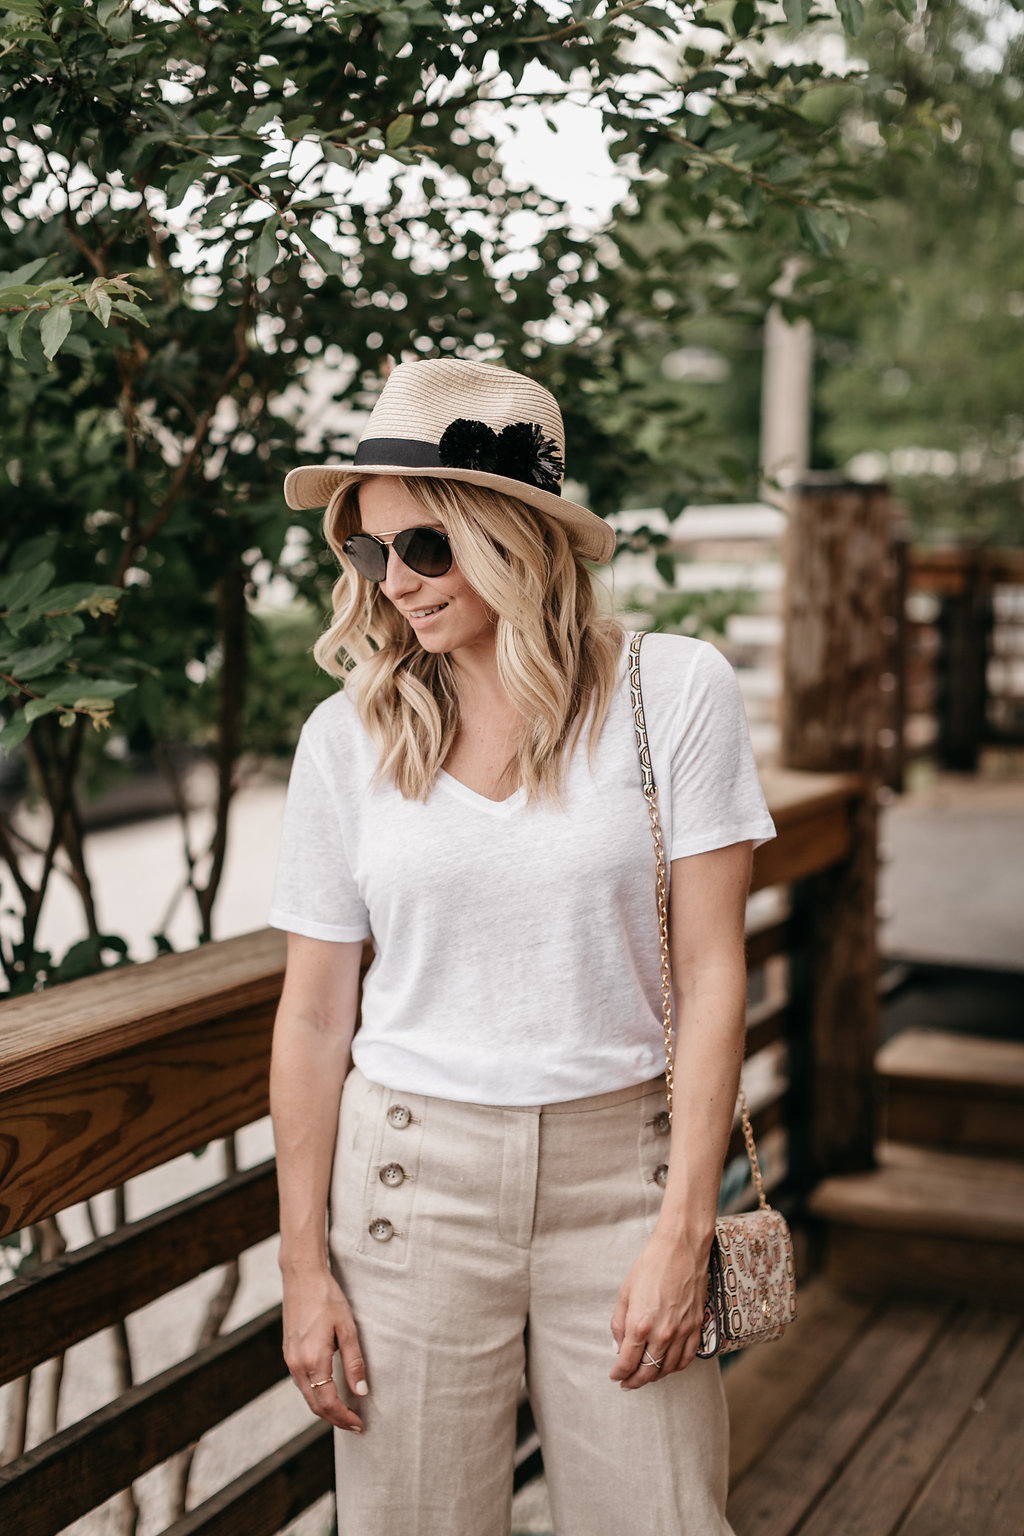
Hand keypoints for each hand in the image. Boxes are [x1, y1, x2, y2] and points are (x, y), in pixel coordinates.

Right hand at [281, 1265, 367, 1430]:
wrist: (302, 1276)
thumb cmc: (327, 1298)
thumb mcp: (347, 1328)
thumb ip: (354, 1362)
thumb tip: (361, 1393)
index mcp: (312, 1360)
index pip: (328, 1402)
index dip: (344, 1417)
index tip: (360, 1425)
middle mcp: (297, 1365)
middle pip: (315, 1405)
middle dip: (335, 1419)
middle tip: (355, 1425)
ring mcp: (290, 1360)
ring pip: (307, 1396)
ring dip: (325, 1409)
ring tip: (345, 1413)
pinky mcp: (288, 1353)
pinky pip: (302, 1383)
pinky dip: (316, 1394)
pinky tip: (329, 1392)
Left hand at [609, 1229, 709, 1389]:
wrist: (681, 1248)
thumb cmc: (650, 1265)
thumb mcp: (625, 1292)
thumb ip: (619, 1323)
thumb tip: (619, 1347)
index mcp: (640, 1324)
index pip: (627, 1361)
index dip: (619, 1373)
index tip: (615, 1376)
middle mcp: (662, 1333)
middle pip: (647, 1371)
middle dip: (634, 1381)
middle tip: (626, 1383)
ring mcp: (682, 1331)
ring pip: (668, 1369)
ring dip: (654, 1376)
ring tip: (645, 1376)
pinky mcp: (696, 1326)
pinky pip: (687, 1358)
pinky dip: (676, 1368)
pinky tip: (668, 1367)